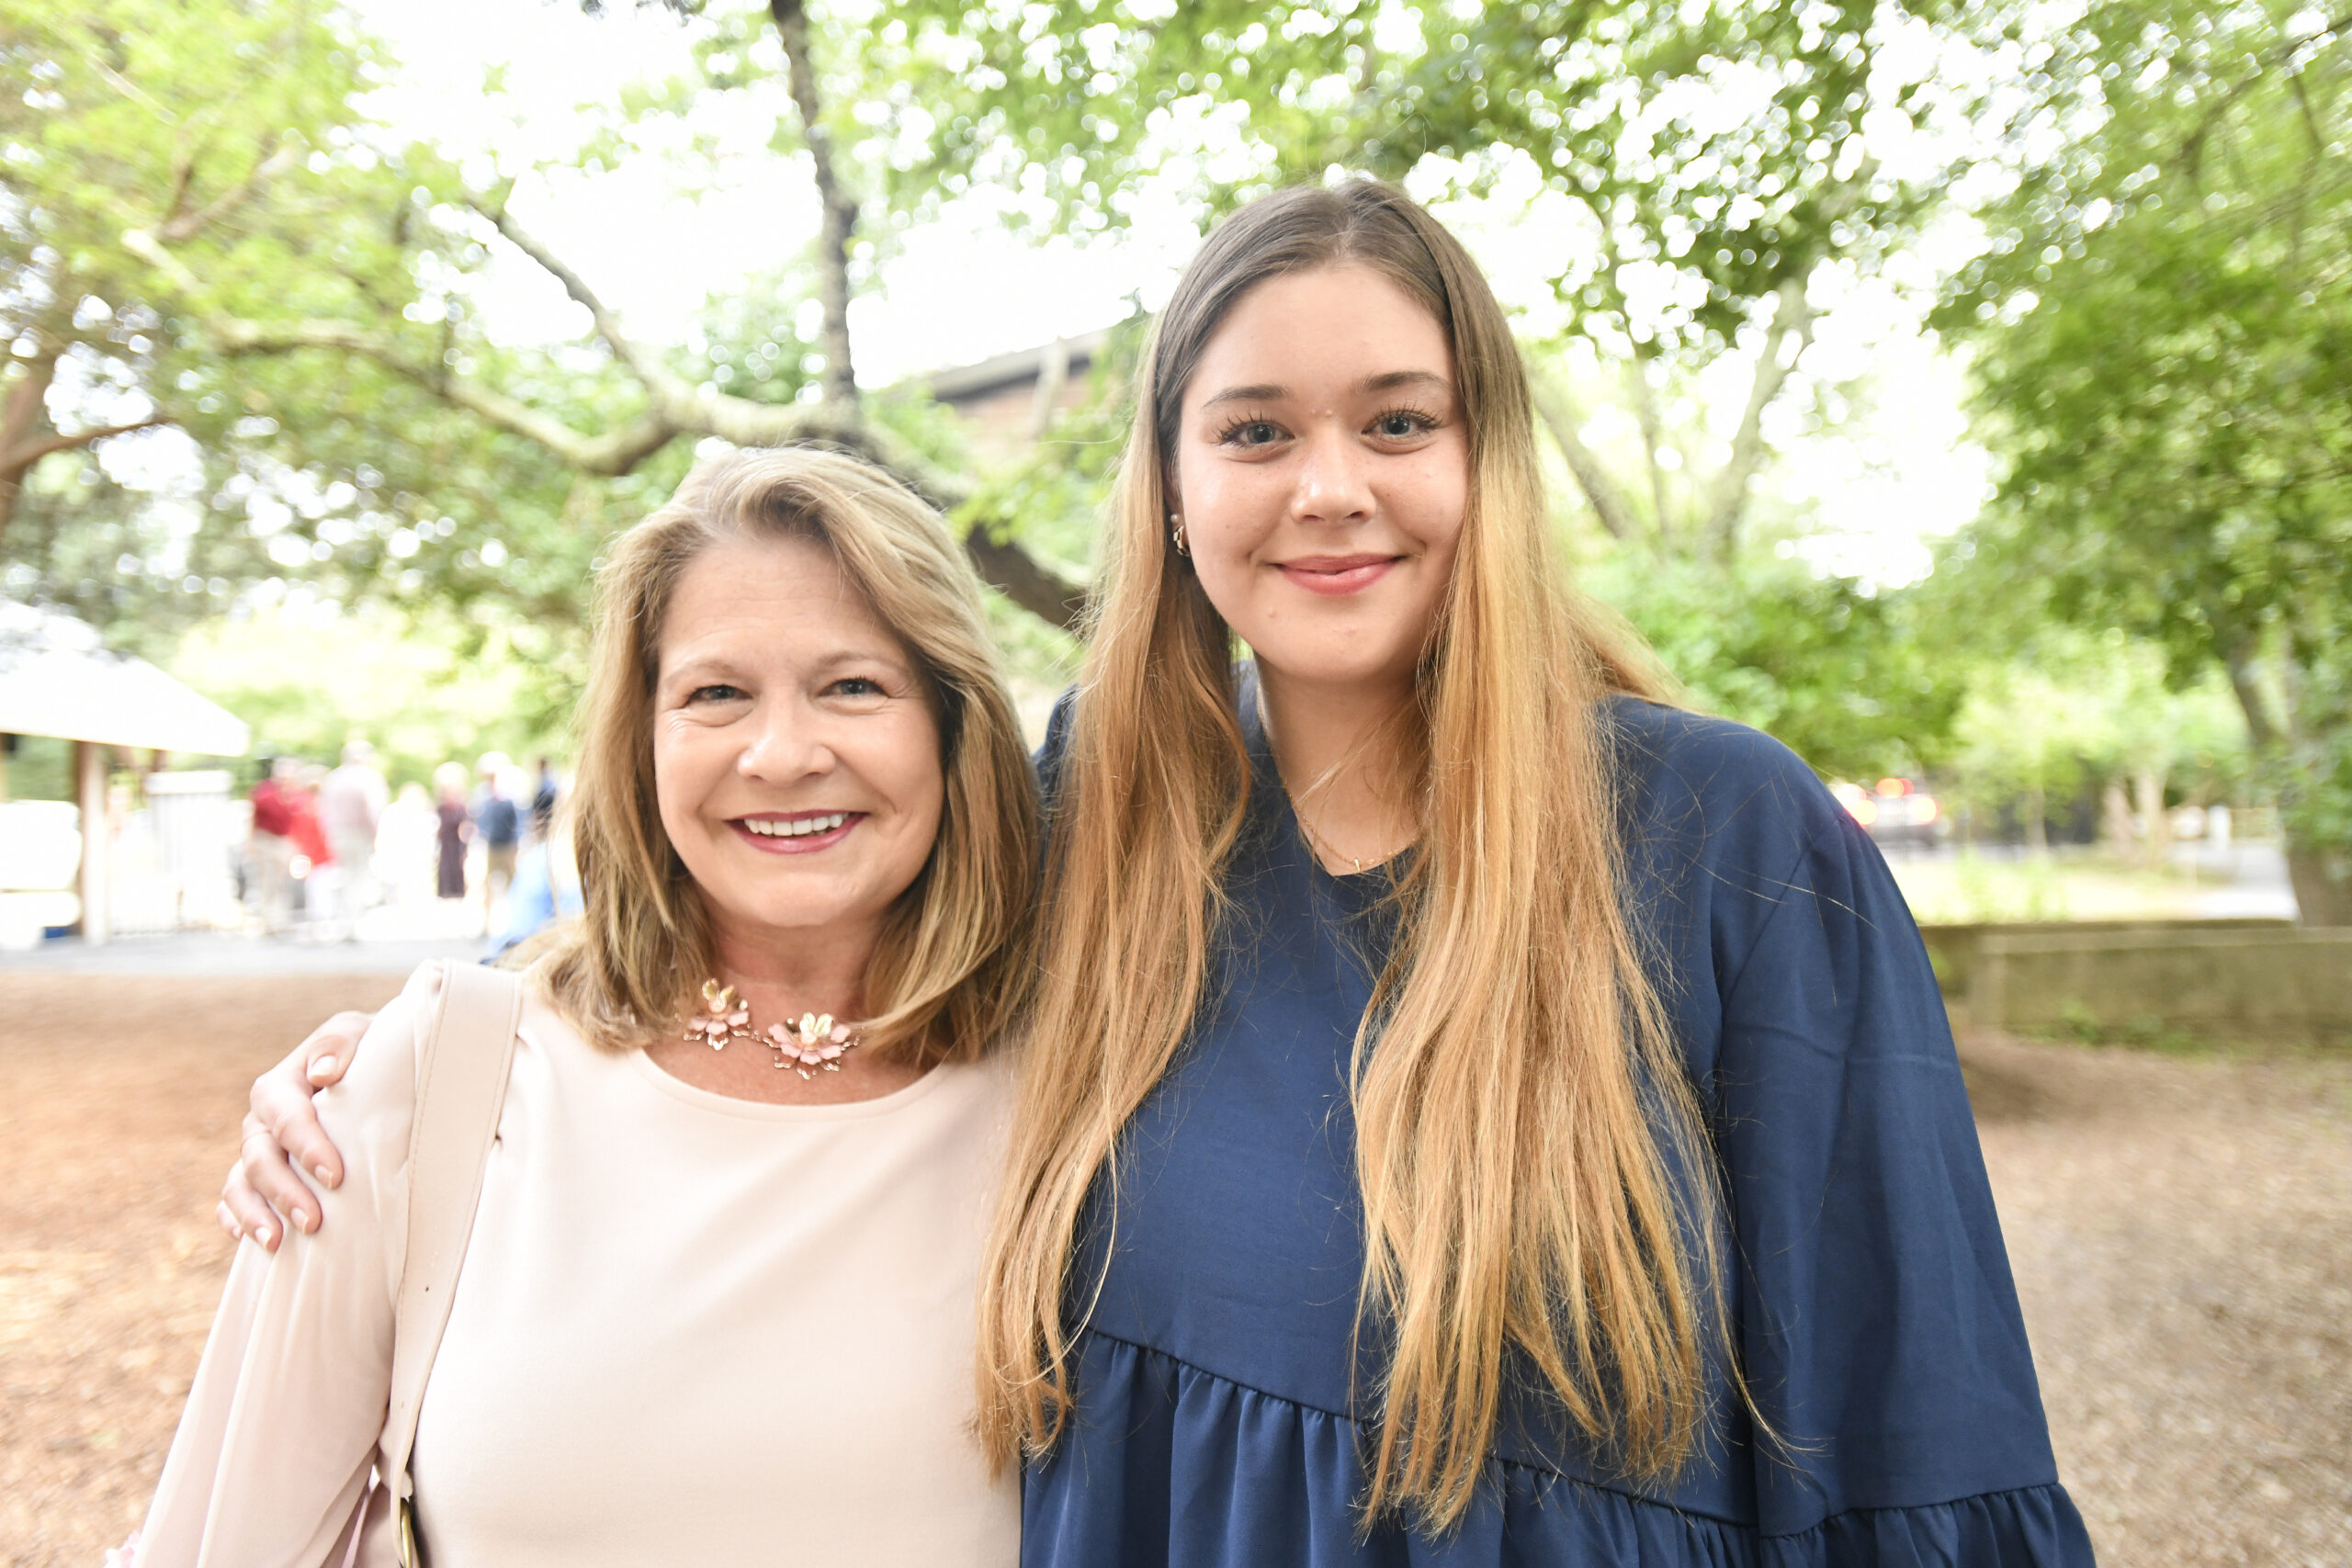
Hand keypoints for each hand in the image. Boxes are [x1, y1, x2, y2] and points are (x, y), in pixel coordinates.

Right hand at [216, 1011, 373, 1249]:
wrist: (366, 1068)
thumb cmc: (365, 1052)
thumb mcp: (356, 1033)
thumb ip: (339, 1042)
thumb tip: (322, 1073)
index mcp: (281, 1085)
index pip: (286, 1118)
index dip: (306, 1146)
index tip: (335, 1176)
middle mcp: (261, 1121)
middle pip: (258, 1158)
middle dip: (283, 1191)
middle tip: (312, 1222)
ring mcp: (256, 1151)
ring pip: (240, 1184)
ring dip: (254, 1215)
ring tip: (276, 1244)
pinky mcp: (258, 1176)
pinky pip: (233, 1200)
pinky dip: (235, 1218)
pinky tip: (246, 1241)